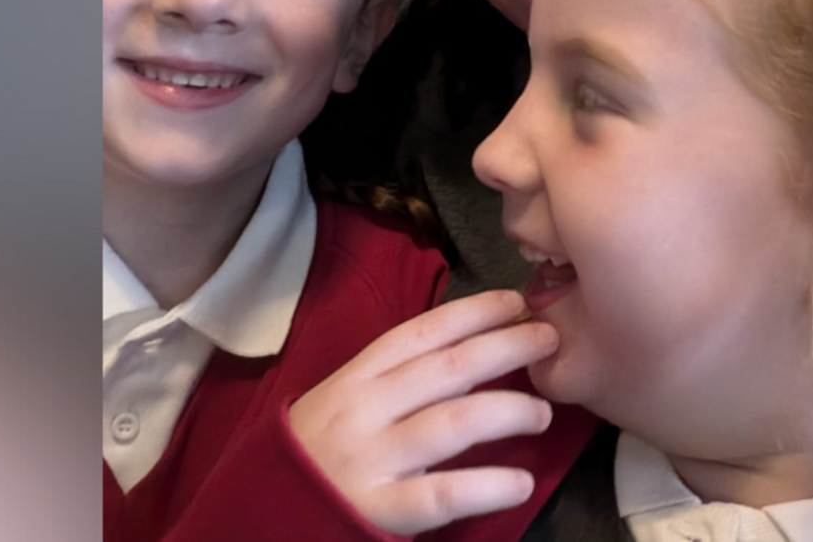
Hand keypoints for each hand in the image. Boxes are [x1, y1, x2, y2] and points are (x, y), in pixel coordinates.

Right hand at [287, 289, 560, 535]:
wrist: (263, 511)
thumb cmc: (318, 451)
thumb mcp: (348, 401)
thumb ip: (399, 379)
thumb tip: (477, 351)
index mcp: (357, 376)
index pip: (421, 333)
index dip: (472, 312)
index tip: (516, 300)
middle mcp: (365, 409)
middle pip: (446, 369)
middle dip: (504, 348)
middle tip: (550, 339)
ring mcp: (372, 459)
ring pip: (452, 424)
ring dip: (508, 411)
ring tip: (543, 412)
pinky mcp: (379, 509)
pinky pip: (442, 495)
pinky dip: (488, 486)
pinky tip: (520, 482)